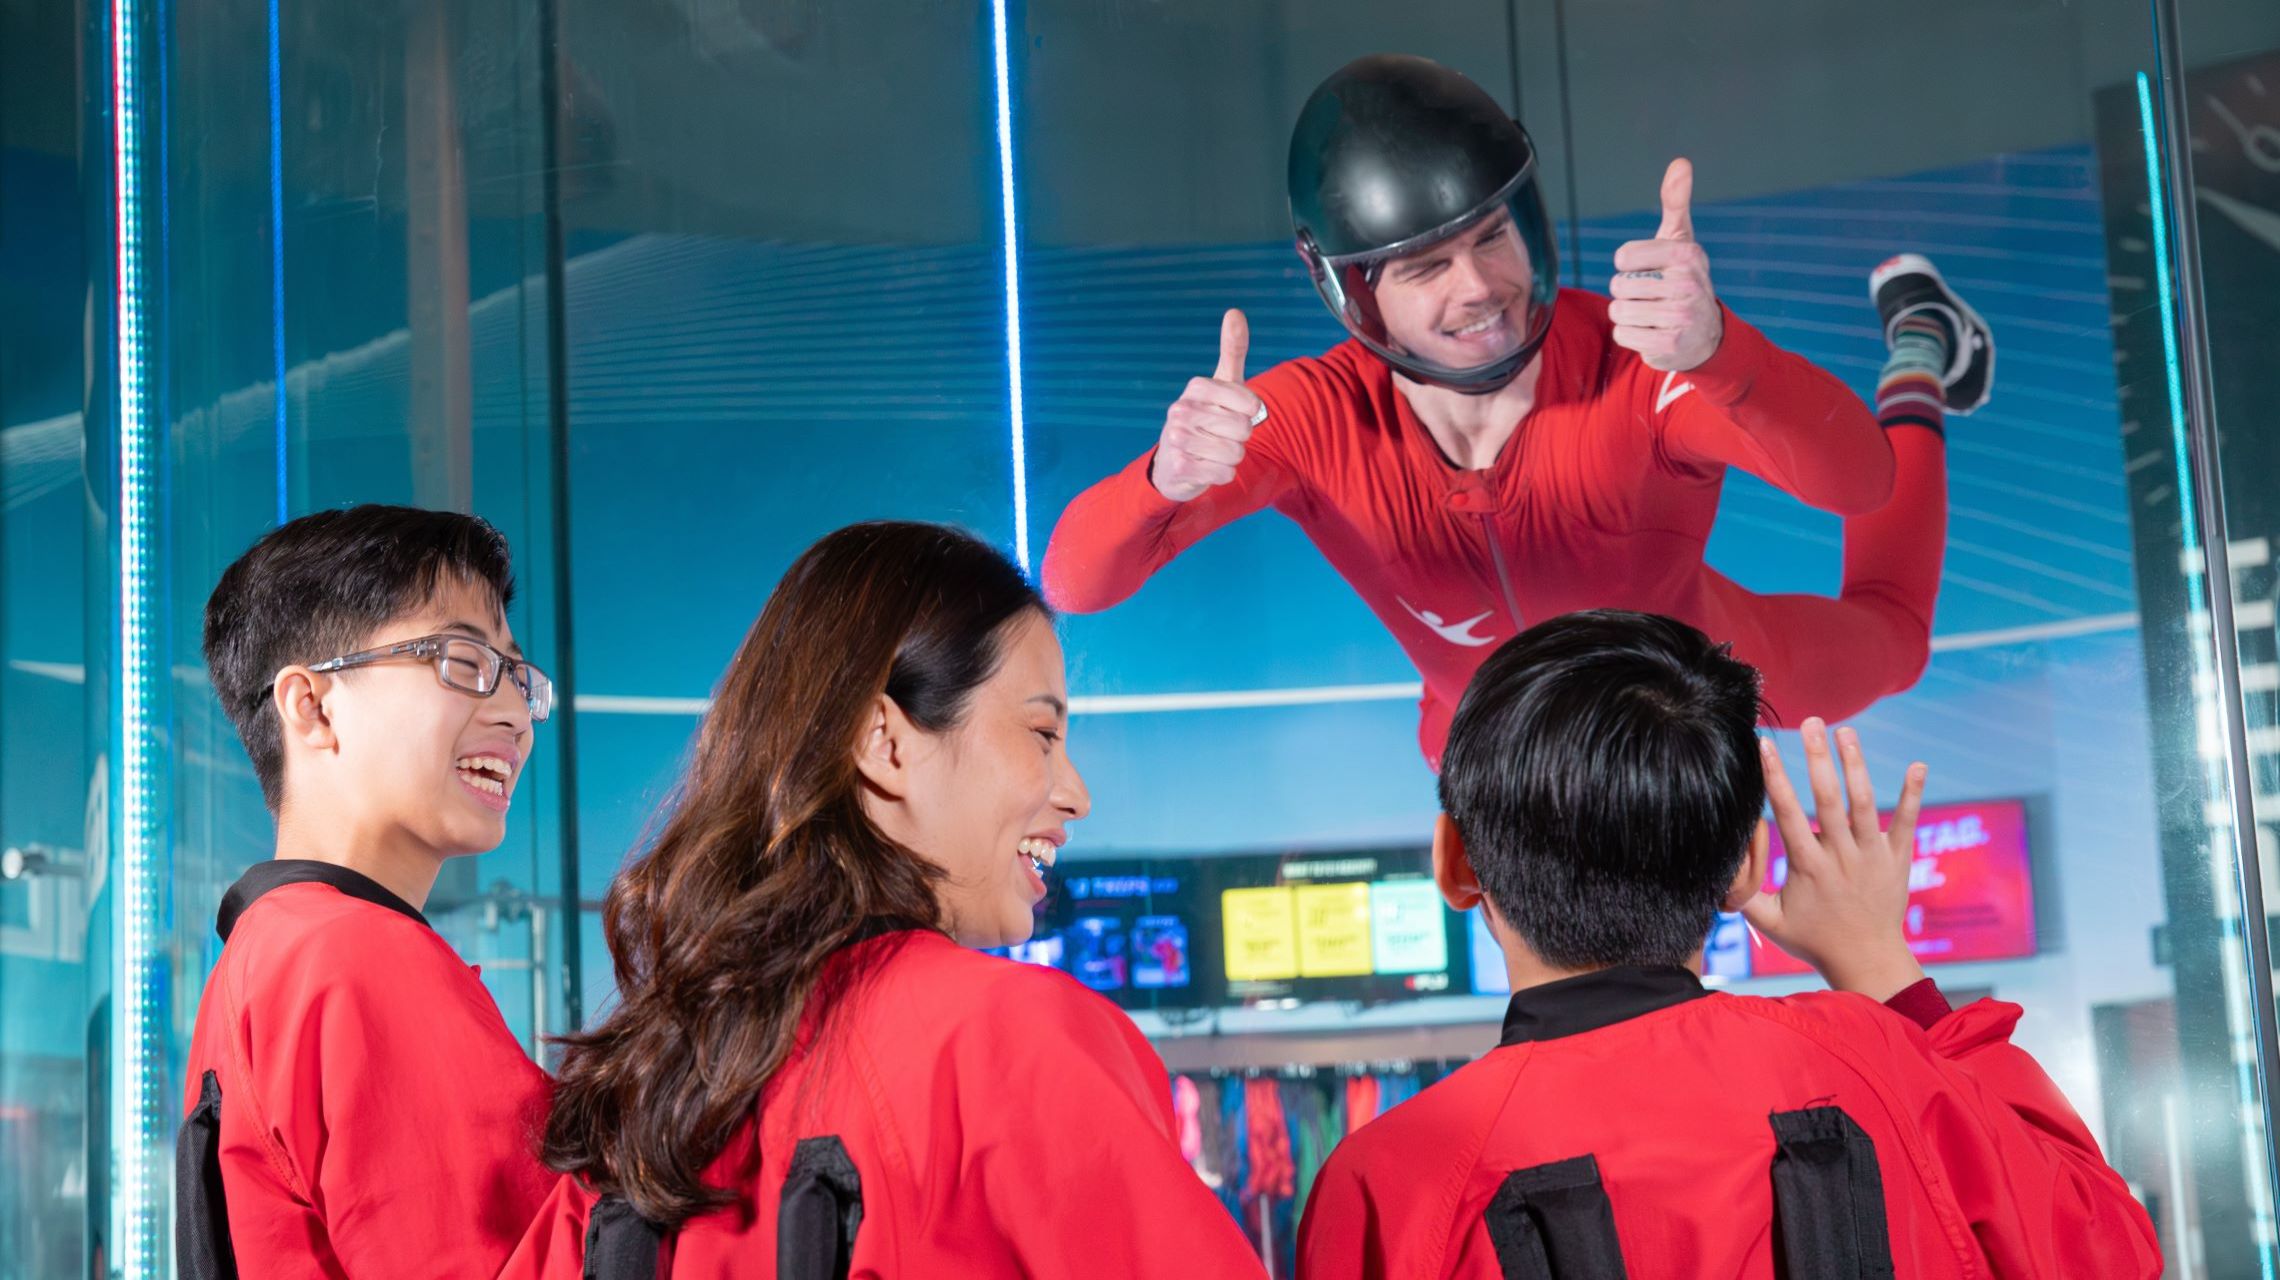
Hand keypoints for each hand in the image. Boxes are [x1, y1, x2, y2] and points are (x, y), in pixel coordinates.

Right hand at [1151, 310, 1266, 502]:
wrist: (1172, 462)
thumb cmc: (1205, 418)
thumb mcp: (1220, 383)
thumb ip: (1232, 349)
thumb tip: (1235, 312)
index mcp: (1196, 387)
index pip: (1250, 404)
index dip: (1250, 413)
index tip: (1233, 412)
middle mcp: (1182, 410)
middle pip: (1244, 430)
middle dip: (1240, 438)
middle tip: (1220, 435)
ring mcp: (1177, 439)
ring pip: (1235, 453)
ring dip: (1231, 457)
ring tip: (1212, 452)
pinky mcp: (1180, 467)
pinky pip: (1224, 473)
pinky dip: (1222, 475)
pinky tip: (1205, 467)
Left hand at [1609, 158, 1722, 371]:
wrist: (1706, 336)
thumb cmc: (1684, 280)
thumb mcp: (1681, 240)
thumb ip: (1675, 202)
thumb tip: (1680, 162)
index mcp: (1686, 254)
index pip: (1623, 256)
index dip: (1629, 265)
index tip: (1650, 270)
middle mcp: (1687, 283)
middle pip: (1618, 286)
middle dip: (1629, 293)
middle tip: (1653, 296)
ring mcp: (1679, 316)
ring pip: (1619, 311)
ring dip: (1629, 315)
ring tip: (1652, 314)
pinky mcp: (1668, 345)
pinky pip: (1623, 335)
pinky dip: (1632, 336)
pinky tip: (1654, 333)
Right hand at [1740, 718, 1929, 1001]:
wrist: (1868, 961)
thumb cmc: (1814, 940)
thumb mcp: (1770, 922)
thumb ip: (1743, 895)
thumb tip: (1714, 869)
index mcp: (1808, 867)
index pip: (1788, 814)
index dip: (1776, 778)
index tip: (1766, 745)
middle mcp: (1841, 856)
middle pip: (1828, 800)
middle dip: (1818, 758)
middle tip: (1811, 722)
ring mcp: (1872, 856)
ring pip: (1865, 803)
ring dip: (1856, 765)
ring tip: (1846, 731)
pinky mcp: (1898, 859)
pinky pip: (1907, 822)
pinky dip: (1913, 794)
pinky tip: (1918, 765)